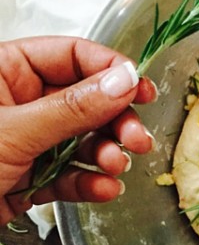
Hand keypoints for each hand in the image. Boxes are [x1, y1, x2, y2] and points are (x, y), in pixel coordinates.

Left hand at [0, 36, 156, 224]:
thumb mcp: (12, 132)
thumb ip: (72, 107)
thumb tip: (122, 80)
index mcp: (5, 71)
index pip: (71, 55)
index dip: (109, 69)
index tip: (139, 88)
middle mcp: (22, 102)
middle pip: (87, 100)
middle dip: (115, 121)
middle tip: (137, 138)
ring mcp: (29, 141)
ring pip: (84, 140)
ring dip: (106, 154)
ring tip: (115, 167)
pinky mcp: (32, 177)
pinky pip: (71, 174)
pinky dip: (89, 183)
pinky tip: (102, 189)